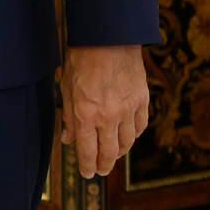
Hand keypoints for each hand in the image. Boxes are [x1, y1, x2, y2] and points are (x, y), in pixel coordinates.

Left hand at [60, 45, 149, 177]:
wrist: (109, 36)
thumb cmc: (82, 57)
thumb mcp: (66, 86)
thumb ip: (69, 116)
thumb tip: (68, 139)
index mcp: (86, 114)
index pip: (87, 150)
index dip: (87, 165)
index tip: (87, 173)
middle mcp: (108, 116)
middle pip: (109, 152)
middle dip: (104, 165)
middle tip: (100, 170)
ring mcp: (128, 110)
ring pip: (127, 143)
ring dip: (119, 152)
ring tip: (113, 155)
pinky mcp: (143, 101)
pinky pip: (140, 127)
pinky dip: (133, 135)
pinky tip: (128, 136)